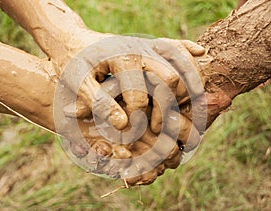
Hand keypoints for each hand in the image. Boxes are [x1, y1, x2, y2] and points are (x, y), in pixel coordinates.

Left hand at [61, 35, 204, 131]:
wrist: (69, 38)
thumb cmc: (71, 62)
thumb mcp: (78, 84)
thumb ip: (99, 104)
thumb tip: (123, 124)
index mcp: (121, 60)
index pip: (141, 94)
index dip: (138, 117)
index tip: (131, 130)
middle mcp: (139, 50)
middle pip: (170, 79)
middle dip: (167, 107)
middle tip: (158, 127)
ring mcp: (146, 45)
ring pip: (180, 61)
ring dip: (189, 83)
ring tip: (189, 106)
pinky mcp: (148, 43)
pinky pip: (174, 44)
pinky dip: (187, 50)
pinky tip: (200, 52)